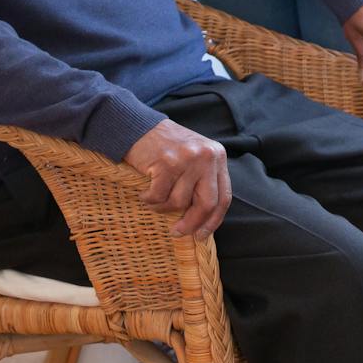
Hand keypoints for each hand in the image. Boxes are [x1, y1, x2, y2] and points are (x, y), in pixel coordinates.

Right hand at [123, 119, 231, 237]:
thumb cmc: (166, 147)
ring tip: (155, 198)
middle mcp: (206, 156)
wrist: (138, 126)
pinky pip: (159, 197)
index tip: (202, 235)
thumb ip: (203, 181)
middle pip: (206, 204)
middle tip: (178, 232)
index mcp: (217, 156)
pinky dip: (149, 200)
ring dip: (163, 207)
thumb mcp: (194, 157)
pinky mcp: (166, 163)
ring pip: (178, 202)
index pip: (224, 196)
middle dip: (191, 223)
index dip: (214, 220)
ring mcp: (186, 159)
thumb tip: (203, 221)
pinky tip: (145, 193)